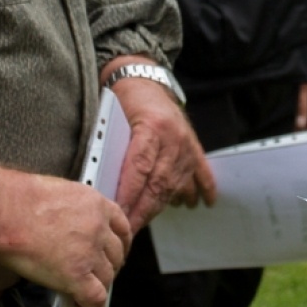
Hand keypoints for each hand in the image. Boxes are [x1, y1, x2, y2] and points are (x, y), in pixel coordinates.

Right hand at [0, 167, 132, 306]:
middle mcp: (99, 227)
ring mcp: (89, 252)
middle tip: (97, 277)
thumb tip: (71, 229)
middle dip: (109, 268)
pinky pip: (95, 299)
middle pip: (115, 255)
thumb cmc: (18, 199)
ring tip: (86, 299)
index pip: (121, 227)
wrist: (2, 210)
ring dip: (100, 289)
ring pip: (107, 278)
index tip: (116, 253)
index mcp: (96, 204)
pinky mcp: (76, 275)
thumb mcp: (59, 193)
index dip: (120, 244)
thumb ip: (75, 210)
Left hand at [108, 66, 215, 228]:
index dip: (129, 195)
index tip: (118, 215)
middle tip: (126, 229)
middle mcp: (173, 136)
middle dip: (141, 210)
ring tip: (143, 223)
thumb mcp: (112, 117)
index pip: (139, 169)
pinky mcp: (193, 145)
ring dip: (160, 206)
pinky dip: (203, 189)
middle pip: (158, 183)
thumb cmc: (123, 98)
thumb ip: (111, 148)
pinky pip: (201, 172)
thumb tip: (102, 185)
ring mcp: (186, 143)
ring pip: (175, 184)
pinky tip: (201, 204)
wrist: (143, 77)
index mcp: (151, 126)